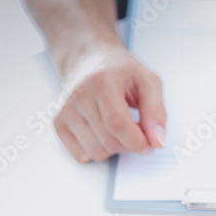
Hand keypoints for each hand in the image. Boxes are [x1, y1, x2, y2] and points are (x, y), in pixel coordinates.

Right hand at [54, 41, 166, 162]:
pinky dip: (97, 150)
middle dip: (129, 144)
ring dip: (114, 148)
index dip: (138, 142)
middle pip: (109, 142)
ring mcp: (66, 110)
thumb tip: (157, 142)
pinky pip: (81, 155)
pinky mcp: (58, 122)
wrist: (91, 60)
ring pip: (96, 152)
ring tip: (117, 127)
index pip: (118, 125)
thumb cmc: (121, 72)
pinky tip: (101, 133)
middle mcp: (79, 95)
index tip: (150, 144)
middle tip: (134, 129)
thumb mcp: (148, 82)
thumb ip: (156, 112)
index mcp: (101, 81)